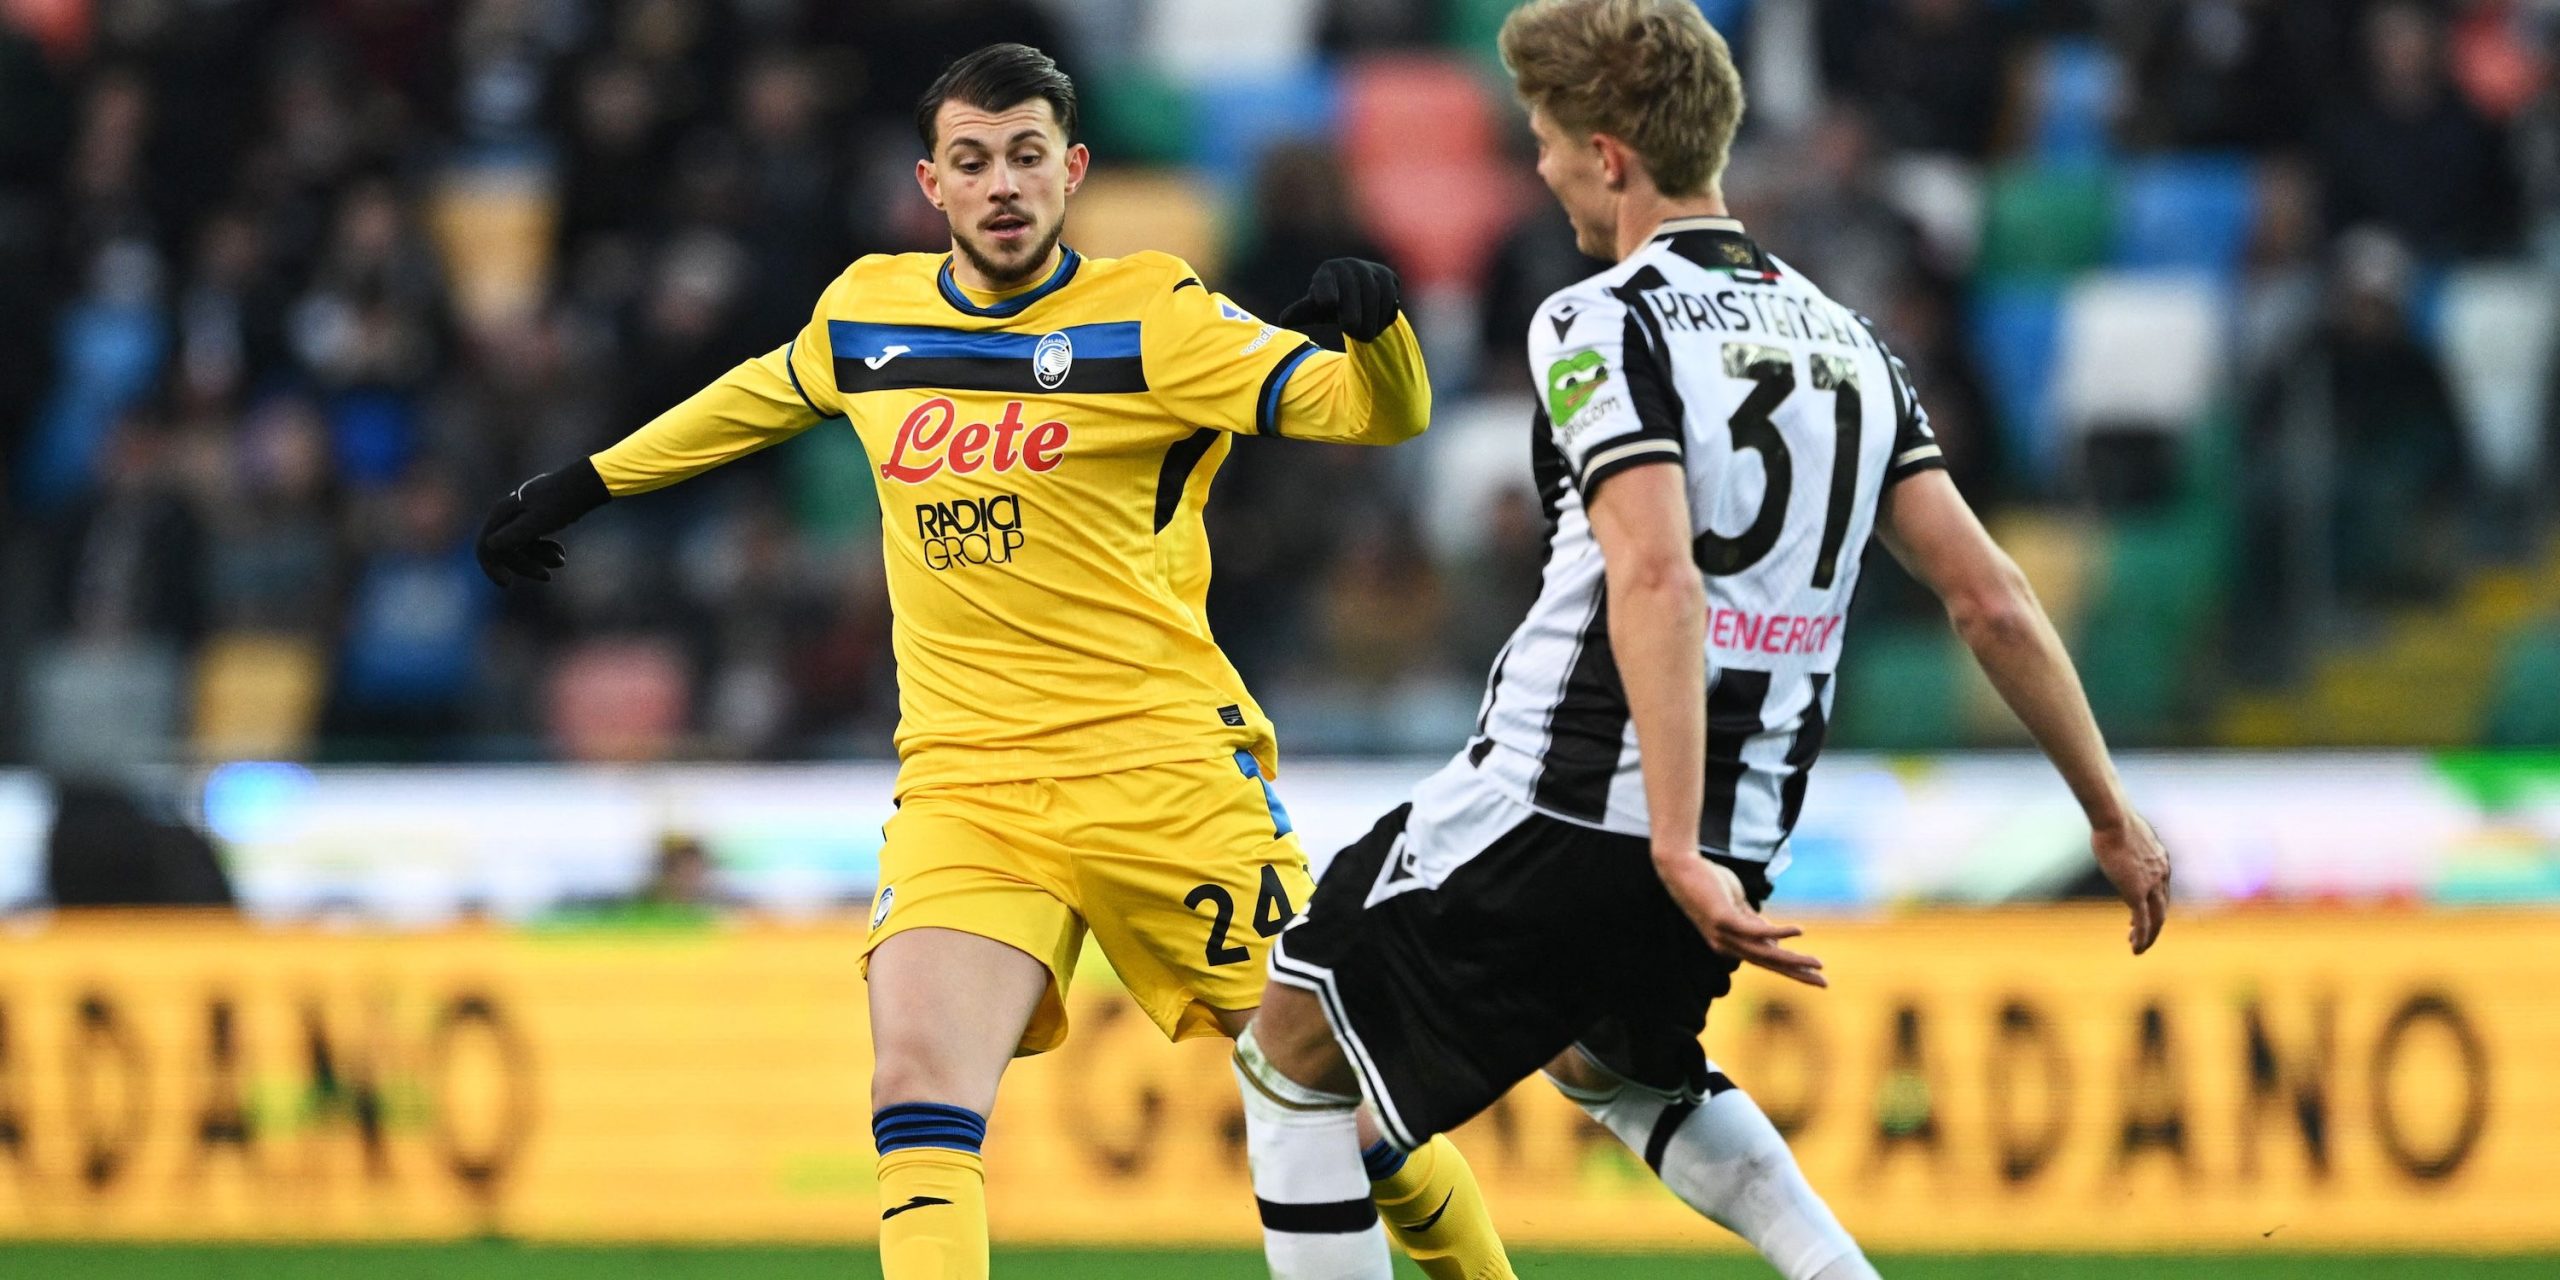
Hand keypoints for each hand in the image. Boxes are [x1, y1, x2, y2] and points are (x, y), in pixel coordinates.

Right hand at [476, 460, 608, 586]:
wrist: (585, 484)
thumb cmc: (562, 502)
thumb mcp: (538, 521)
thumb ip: (514, 534)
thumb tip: (489, 546)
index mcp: (503, 513)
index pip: (485, 547)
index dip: (492, 568)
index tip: (507, 584)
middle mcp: (507, 514)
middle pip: (505, 550)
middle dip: (525, 565)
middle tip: (547, 577)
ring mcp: (521, 515)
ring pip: (521, 546)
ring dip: (539, 558)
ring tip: (561, 561)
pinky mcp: (535, 517)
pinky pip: (532, 540)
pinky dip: (544, 550)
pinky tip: (561, 554)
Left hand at [1276, 258, 1401, 343]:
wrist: (1359, 294)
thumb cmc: (1331, 303)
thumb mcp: (1315, 310)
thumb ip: (1301, 313)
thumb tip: (1283, 321)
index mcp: (1327, 271)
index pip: (1325, 280)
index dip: (1325, 290)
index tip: (1327, 303)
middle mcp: (1349, 266)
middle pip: (1353, 291)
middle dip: (1353, 313)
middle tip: (1350, 332)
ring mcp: (1371, 270)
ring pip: (1375, 295)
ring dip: (1371, 319)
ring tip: (1364, 336)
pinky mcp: (1390, 278)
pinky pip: (1390, 298)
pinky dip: (1384, 315)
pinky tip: (1377, 326)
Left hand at [1655, 851, 1825, 987]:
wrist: (1680, 867)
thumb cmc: (1708, 883)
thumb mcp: (1735, 906)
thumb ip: (1752, 921)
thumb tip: (1773, 934)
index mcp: (1731, 944)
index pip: (1767, 961)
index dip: (1792, 970)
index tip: (1815, 977)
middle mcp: (1726, 946)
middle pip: (1769, 964)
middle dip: (1798, 974)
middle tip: (1824, 983)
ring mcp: (1723, 935)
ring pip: (1764, 953)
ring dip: (1793, 960)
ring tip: (1818, 963)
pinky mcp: (1723, 919)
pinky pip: (1755, 930)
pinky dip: (1778, 933)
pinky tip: (1799, 931)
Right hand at [2094, 812, 2170, 954]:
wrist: (2114, 820)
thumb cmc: (2114, 819)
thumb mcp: (2126, 832)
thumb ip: (2127, 841)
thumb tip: (2117, 837)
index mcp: (2160, 860)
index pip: (2161, 889)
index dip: (2153, 904)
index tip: (2138, 913)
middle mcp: (2161, 874)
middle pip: (2162, 906)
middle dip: (2154, 924)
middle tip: (2140, 935)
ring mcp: (2151, 885)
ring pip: (2157, 919)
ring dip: (2149, 936)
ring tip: (2138, 948)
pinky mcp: (2137, 893)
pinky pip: (2143, 922)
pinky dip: (2142, 938)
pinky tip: (2136, 948)